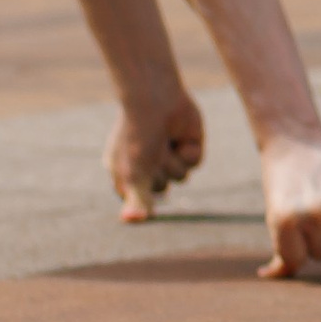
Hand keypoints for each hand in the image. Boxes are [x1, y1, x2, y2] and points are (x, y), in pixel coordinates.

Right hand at [106, 88, 205, 220]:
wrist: (157, 100)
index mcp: (125, 171)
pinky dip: (188, 151)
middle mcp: (147, 164)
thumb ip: (138, 200)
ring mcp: (168, 154)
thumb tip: (135, 221)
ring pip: (181, 177)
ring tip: (164, 142)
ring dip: (173, 161)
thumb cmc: (138, 137)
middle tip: (151, 153)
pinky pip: (195, 163)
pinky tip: (179, 137)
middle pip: (161, 189)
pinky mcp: (188, 144)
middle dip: (159, 173)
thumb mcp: (135, 174)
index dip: (141, 194)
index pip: (137, 199)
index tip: (140, 180)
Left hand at [257, 131, 320, 279]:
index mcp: (284, 222)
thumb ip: (280, 251)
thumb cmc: (282, 187)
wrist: (295, 142)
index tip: (292, 233)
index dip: (297, 249)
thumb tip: (268, 275)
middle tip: (308, 217)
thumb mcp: (275, 218)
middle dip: (317, 240)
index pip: (300, 260)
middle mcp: (311, 214)